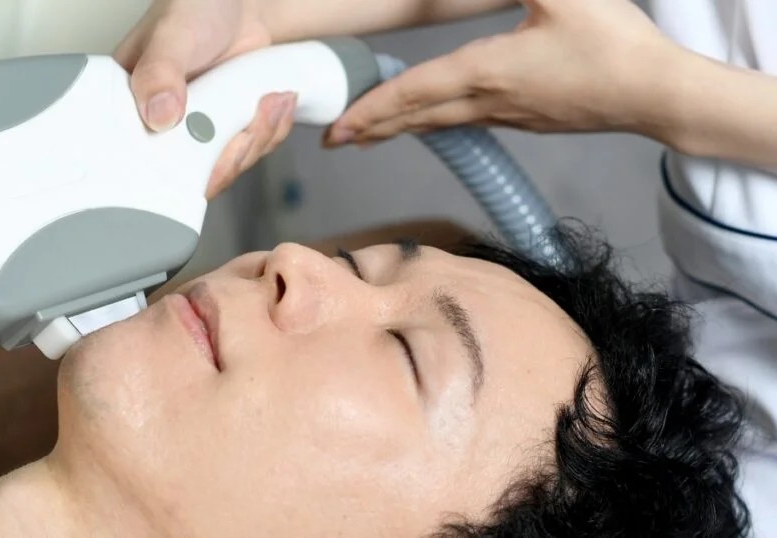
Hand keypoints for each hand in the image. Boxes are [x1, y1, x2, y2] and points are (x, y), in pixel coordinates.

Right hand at [115, 0, 296, 197]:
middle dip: (228, 154)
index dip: (173, 173)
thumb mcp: (171, 35)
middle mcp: (163, 128)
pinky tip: (275, 101)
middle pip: (191, 176)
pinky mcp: (230, 134)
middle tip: (246, 123)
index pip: (141, 163)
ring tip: (266, 99)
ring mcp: (200, 134)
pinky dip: (272, 130)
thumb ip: (159, 73)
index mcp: (132, 108)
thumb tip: (158, 116)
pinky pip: (254, 151)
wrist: (241, 7)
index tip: (204, 154)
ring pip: (228, 167)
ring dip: (257, 138)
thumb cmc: (195, 10)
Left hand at [326, 0, 682, 145]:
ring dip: (400, 129)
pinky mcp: (527, 121)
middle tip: (334, 142)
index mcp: (486, 72)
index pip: (413, 94)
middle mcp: (488, 101)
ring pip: (439, 125)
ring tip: (369, 136)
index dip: (371, 110)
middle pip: (417, 118)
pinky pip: (466, 124)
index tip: (338, 127)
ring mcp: (507, 116)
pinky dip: (434, 124)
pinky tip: (432, 122)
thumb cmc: (613, 44)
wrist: (655, 94)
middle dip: (372, 129)